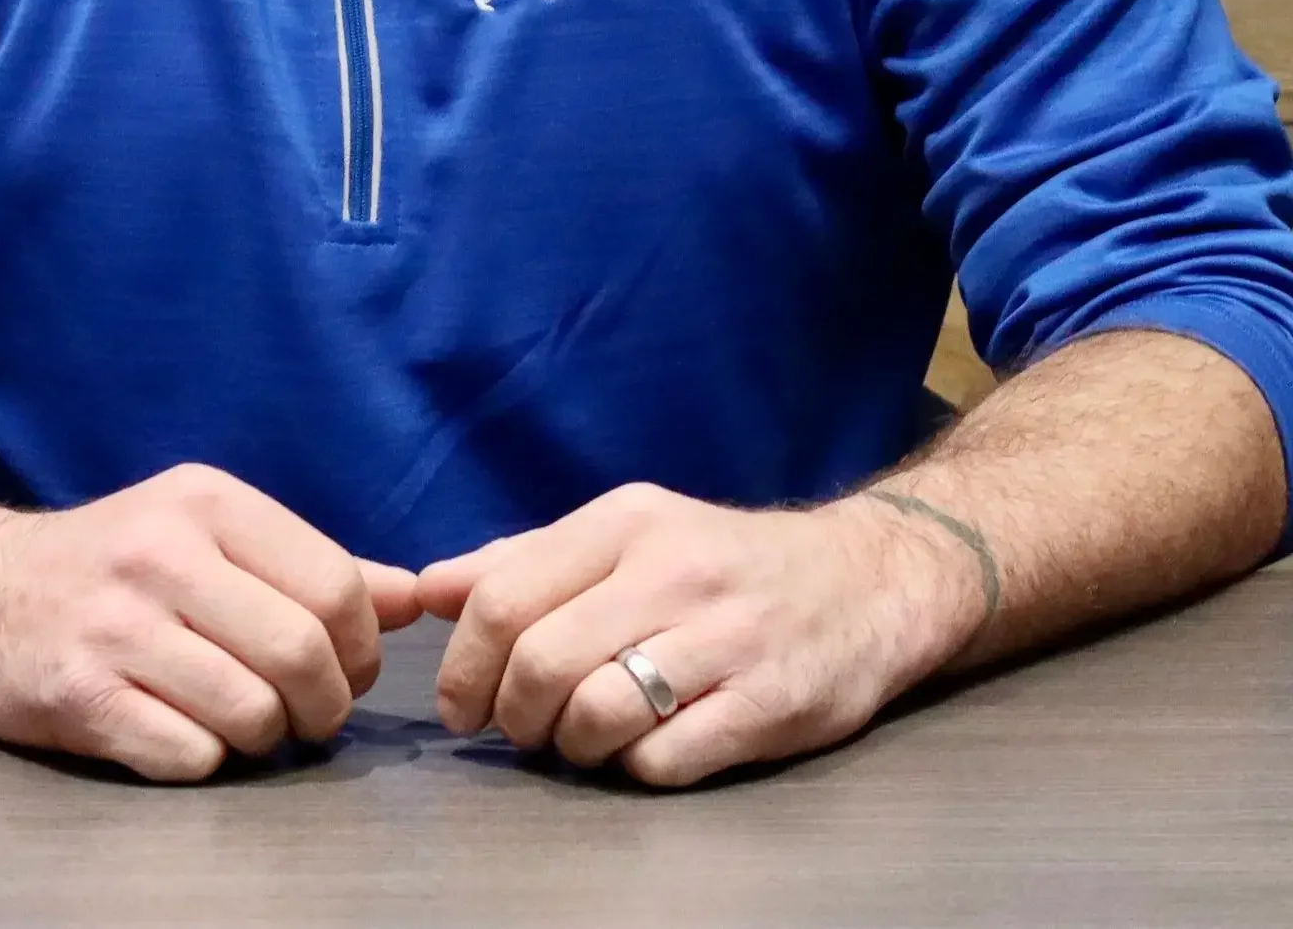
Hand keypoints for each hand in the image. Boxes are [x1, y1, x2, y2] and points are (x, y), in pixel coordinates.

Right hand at [0, 462, 421, 781]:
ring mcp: (116, 627)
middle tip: (310, 714)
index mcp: (208, 503)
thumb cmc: (115, 565)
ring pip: (252, 712)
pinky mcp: (79, 697)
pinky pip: (189, 755)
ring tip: (249, 724)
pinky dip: (206, 759)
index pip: (334, 585)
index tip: (348, 668)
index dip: (361, 647)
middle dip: (326, 704)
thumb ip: (311, 564)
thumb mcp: (210, 534)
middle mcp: (162, 554)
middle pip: (301, 653)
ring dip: (268, 737)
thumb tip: (412, 597)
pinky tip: (187, 733)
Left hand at [416, 481, 986, 786]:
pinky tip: (645, 749)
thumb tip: (427, 589)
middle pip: (541, 661)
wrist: (865, 579)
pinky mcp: (768, 704)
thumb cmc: (722, 562)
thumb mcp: (626, 534)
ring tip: (580, 741)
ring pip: (597, 714)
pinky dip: (635, 770)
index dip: (465, 666)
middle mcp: (673, 571)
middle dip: (511, 716)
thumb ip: (525, 559)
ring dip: (570, 747)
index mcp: (626, 523)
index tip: (462, 705)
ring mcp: (725, 639)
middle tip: (520, 732)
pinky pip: (664, 760)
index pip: (504, 597)